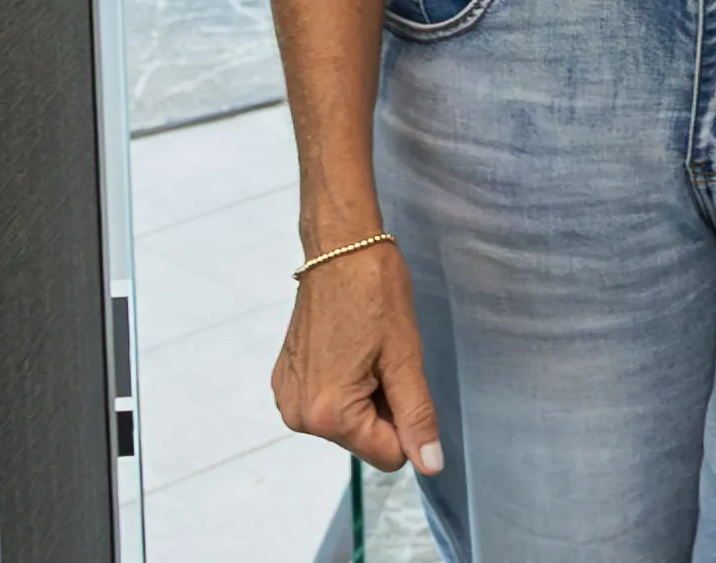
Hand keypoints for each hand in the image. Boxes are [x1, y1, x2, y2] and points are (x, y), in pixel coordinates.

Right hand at [272, 242, 442, 475]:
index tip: (400, 376)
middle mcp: (299, 416)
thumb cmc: (376, 295)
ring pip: (347, 423)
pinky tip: (346, 349)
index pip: (388, 455)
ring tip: (364, 351)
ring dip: (364, 396)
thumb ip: (417, 417)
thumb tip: (431, 465)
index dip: (406, 421)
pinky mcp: (284, 381)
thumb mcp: (406, 359)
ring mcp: (288, 398)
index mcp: (329, 415)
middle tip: (382, 359)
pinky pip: (326, 404)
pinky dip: (344, 385)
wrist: (339, 249)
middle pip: (364, 440)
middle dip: (382, 407)